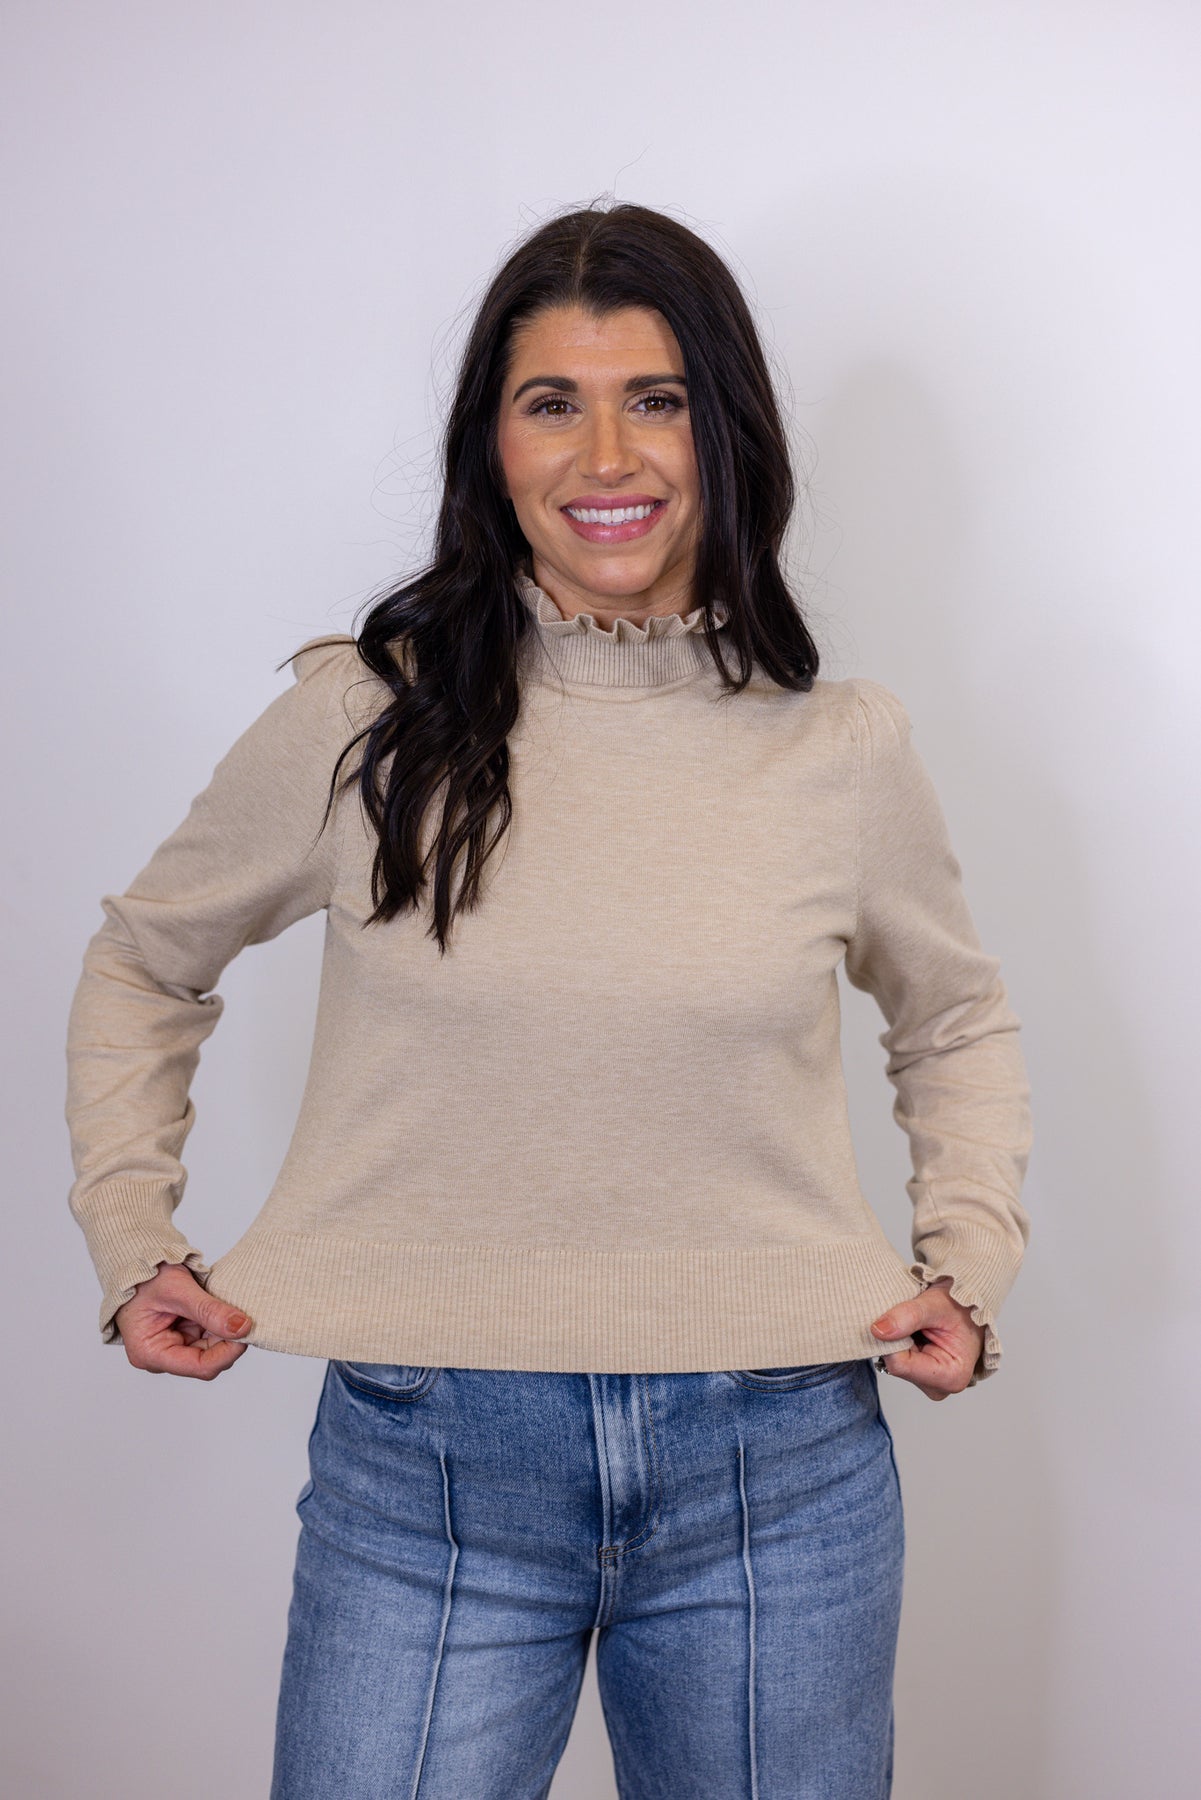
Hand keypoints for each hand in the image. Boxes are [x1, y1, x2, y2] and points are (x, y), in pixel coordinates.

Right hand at [114, 1261, 253, 1379]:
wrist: (136, 1263)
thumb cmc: (145, 1277)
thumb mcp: (178, 1290)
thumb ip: (209, 1310)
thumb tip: (242, 1327)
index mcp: (150, 1352)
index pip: (199, 1366)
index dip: (227, 1352)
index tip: (246, 1331)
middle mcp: (160, 1356)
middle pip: (207, 1359)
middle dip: (228, 1340)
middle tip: (244, 1316)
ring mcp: (172, 1347)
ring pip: (211, 1350)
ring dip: (225, 1331)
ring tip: (230, 1308)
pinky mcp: (181, 1337)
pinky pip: (208, 1337)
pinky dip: (219, 1325)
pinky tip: (223, 1310)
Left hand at [870, 1277, 983, 1399]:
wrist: (970, 1308)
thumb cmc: (962, 1308)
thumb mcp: (936, 1304)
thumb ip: (908, 1316)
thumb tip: (877, 1330)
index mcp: (951, 1376)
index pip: (899, 1364)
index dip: (891, 1339)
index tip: (898, 1317)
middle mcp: (939, 1387)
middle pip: (895, 1365)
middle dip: (895, 1340)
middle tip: (912, 1319)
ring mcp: (929, 1383)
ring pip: (893, 1362)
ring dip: (897, 1340)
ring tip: (917, 1324)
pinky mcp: (920, 1377)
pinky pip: (897, 1360)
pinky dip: (899, 1343)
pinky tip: (914, 1332)